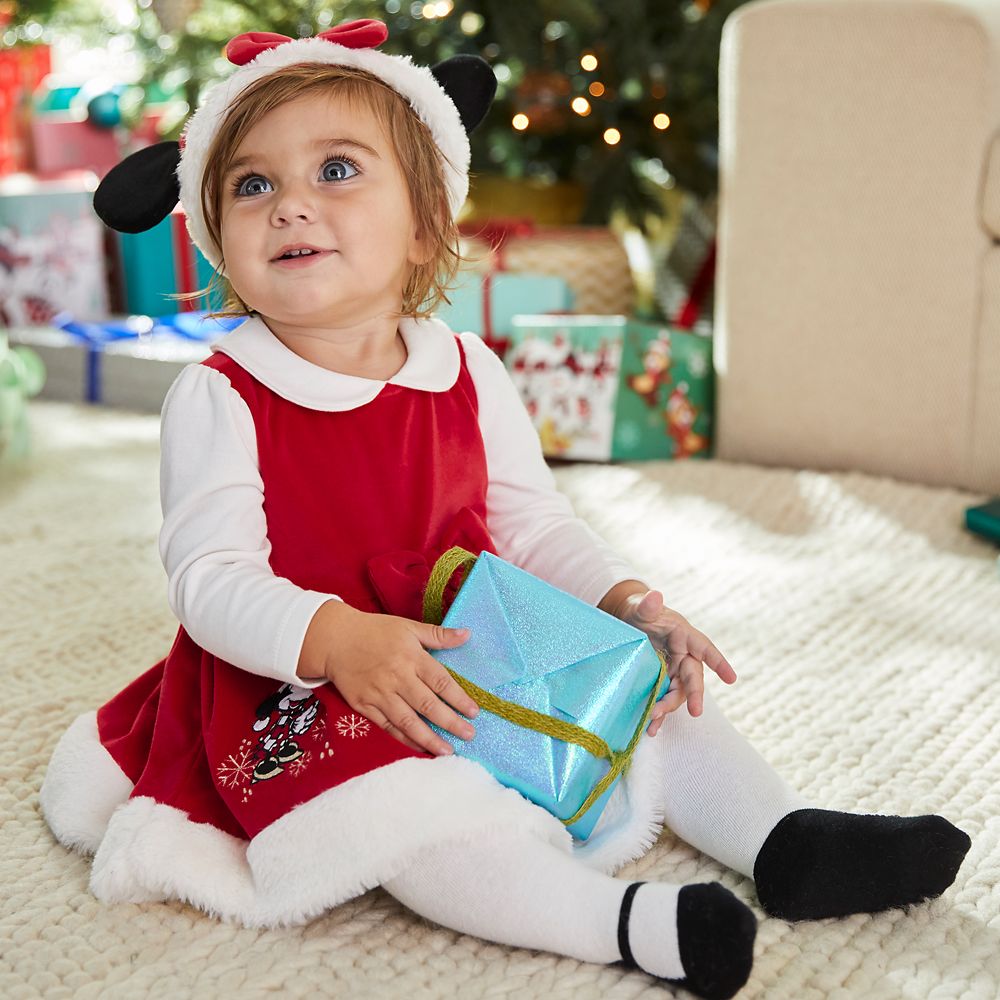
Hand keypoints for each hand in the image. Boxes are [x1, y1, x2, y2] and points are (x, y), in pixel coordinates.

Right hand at [298, 600, 478, 756]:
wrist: (335, 639)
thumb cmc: (375, 631)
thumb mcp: (408, 626)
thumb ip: (438, 635)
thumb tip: (467, 634)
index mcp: (411, 657)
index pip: (440, 681)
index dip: (459, 699)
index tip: (474, 712)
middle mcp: (397, 677)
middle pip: (427, 705)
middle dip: (450, 722)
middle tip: (469, 735)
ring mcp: (380, 694)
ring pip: (408, 721)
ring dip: (429, 738)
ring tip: (447, 751)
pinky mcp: (365, 706)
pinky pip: (388, 726)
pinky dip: (404, 739)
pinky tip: (420, 748)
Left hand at [615, 590, 736, 734]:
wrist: (627, 624)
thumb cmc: (639, 612)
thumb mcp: (640, 608)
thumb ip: (647, 605)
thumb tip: (655, 595)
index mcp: (684, 635)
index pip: (704, 648)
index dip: (718, 662)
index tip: (731, 678)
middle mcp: (683, 656)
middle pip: (692, 677)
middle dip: (693, 694)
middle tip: (695, 710)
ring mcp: (672, 671)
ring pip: (677, 693)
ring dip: (669, 707)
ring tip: (655, 718)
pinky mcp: (660, 683)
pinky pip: (663, 700)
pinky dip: (658, 715)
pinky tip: (651, 729)